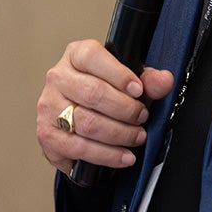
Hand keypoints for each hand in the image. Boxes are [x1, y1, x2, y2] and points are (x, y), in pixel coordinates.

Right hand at [36, 39, 175, 173]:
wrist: (78, 116)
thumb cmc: (104, 92)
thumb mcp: (128, 81)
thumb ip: (148, 80)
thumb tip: (164, 81)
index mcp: (76, 55)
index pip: (94, 57)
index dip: (119, 75)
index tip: (139, 90)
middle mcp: (58, 78)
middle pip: (93, 94)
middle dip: (125, 109)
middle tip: (142, 117)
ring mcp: (48, 106)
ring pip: (87, 123)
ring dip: (119, 134)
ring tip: (137, 137)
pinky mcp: (46, 134)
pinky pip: (78, 148)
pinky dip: (106, 155)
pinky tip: (124, 156)